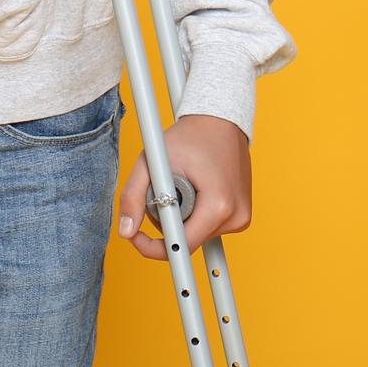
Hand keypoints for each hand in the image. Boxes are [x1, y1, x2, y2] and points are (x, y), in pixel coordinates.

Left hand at [116, 113, 251, 258]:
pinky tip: (194, 191)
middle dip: (168, 223)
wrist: (220, 120)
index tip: (136, 237)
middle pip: (188, 240)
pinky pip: (209, 226)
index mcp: (218, 206)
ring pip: (198, 234)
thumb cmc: (189, 136)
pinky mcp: (242, 216)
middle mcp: (236, 217)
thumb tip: (125, 232)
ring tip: (182, 185)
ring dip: (182, 218)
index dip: (153, 247)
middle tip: (163, 190)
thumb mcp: (153, 161)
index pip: (180, 247)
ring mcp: (241, 218)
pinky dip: (196, 214)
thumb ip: (133, 197)